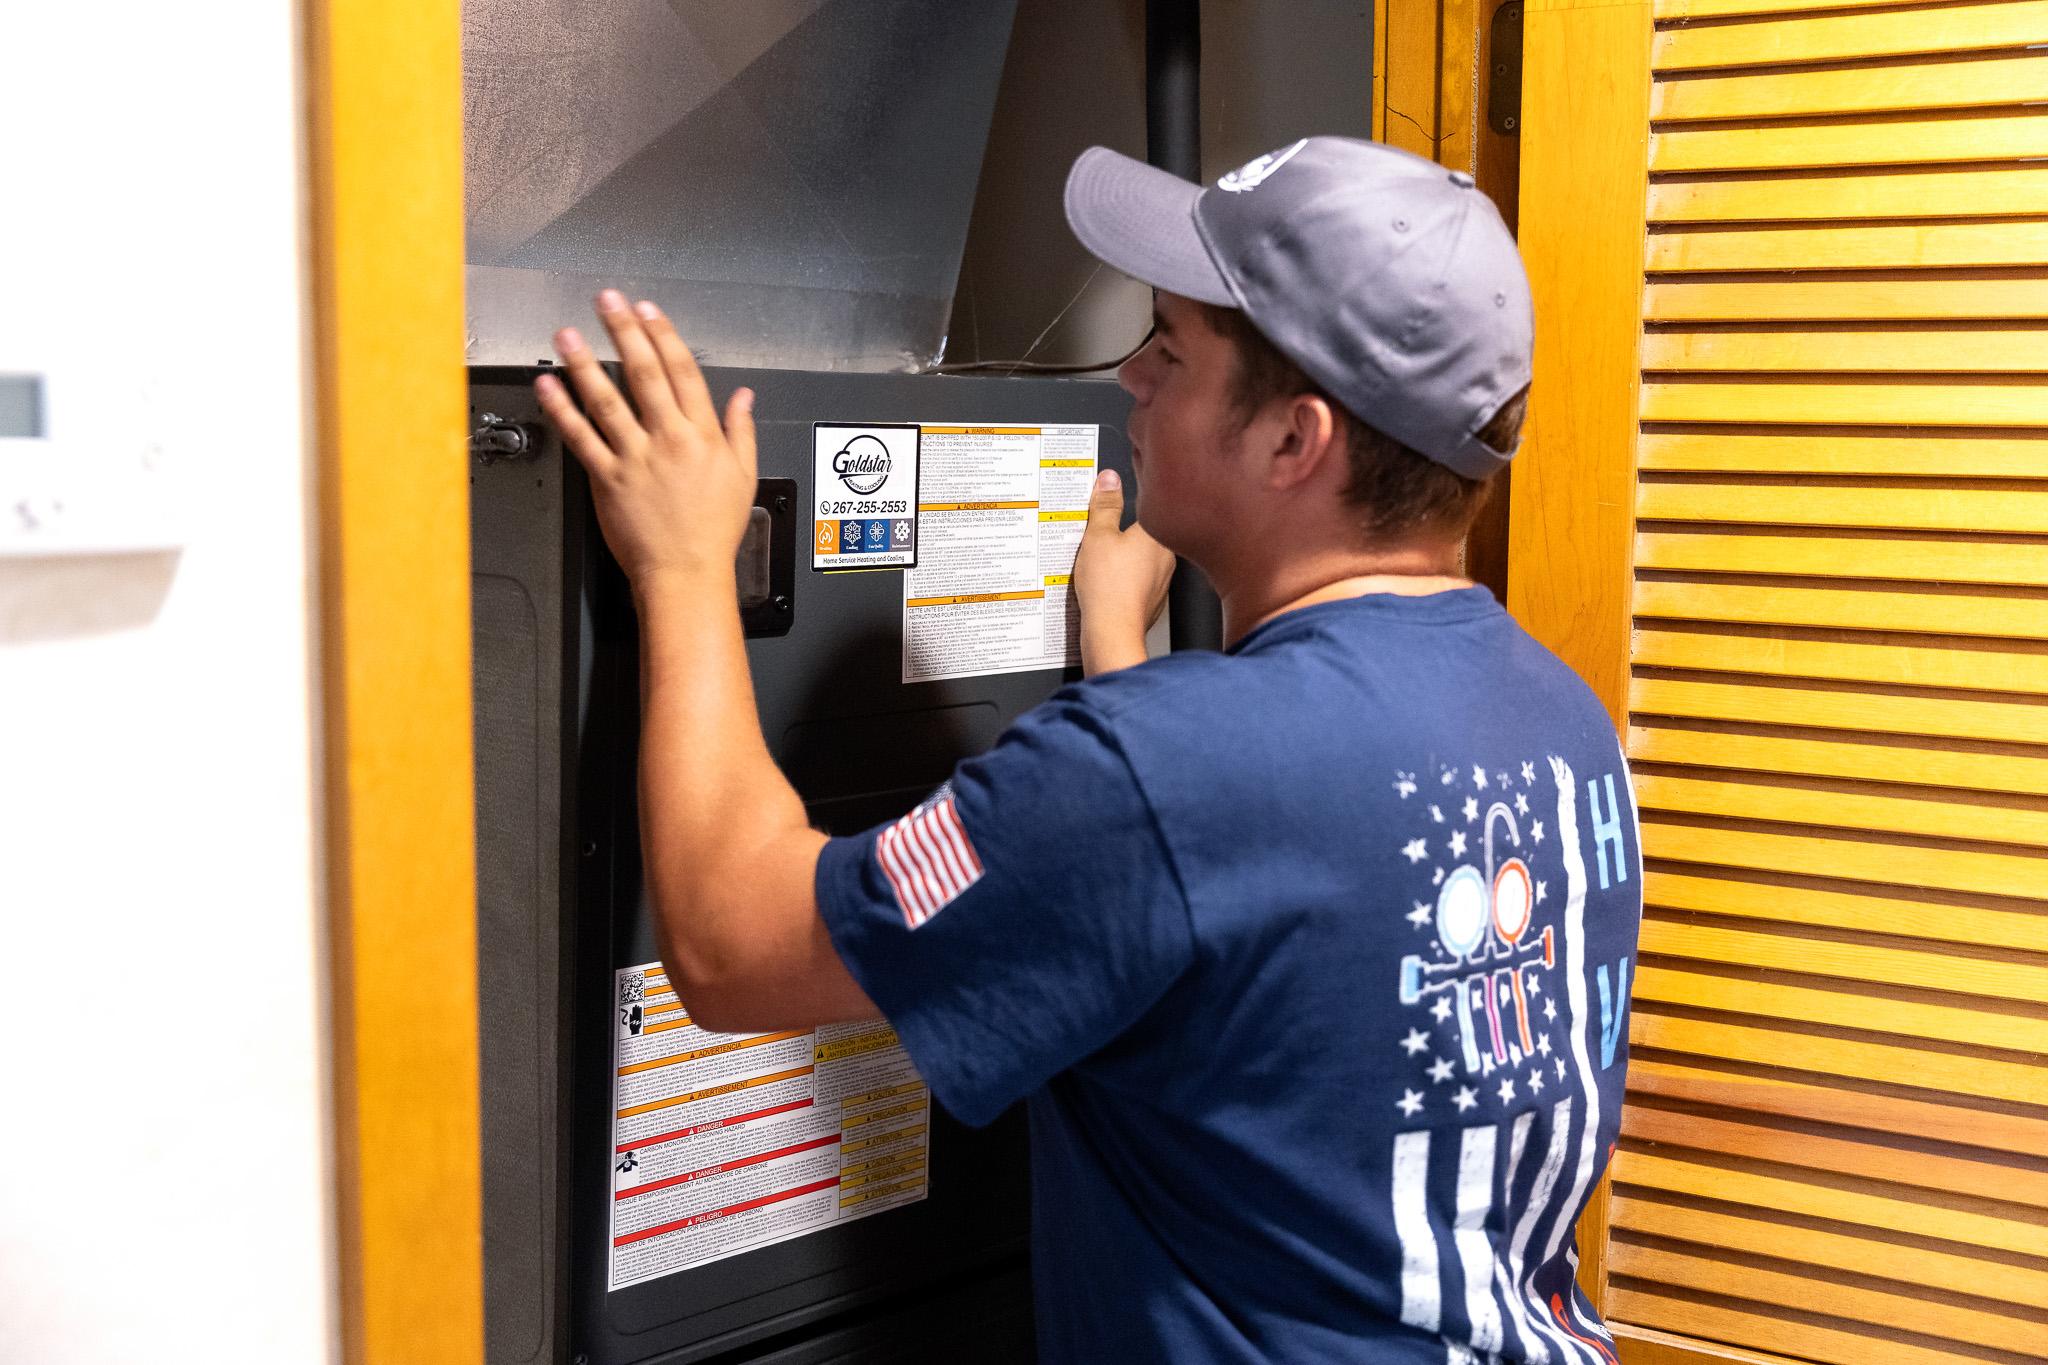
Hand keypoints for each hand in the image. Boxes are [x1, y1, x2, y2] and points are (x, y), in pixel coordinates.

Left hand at [536, 290, 757, 586]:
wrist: (686, 573)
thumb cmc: (713, 531)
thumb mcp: (744, 475)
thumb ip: (741, 430)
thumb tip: (743, 397)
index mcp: (702, 435)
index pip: (683, 371)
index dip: (664, 335)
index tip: (648, 310)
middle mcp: (668, 439)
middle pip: (644, 373)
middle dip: (624, 332)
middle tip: (607, 301)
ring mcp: (635, 458)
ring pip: (606, 399)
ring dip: (584, 362)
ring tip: (568, 334)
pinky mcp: (607, 479)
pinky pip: (581, 437)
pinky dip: (562, 410)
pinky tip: (549, 386)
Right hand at [1072, 469, 1174, 675]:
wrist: (1112, 631)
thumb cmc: (1109, 587)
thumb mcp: (1098, 535)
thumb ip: (1105, 505)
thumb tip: (1109, 480)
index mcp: (1159, 535)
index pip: (1148, 509)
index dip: (1128, 505)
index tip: (1112, 505)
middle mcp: (1167, 558)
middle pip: (1143, 536)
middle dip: (1122, 535)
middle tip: (1099, 536)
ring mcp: (1162, 582)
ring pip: (1140, 561)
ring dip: (1122, 560)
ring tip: (1098, 563)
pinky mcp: (1151, 602)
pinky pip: (1136, 584)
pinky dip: (1121, 582)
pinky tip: (1104, 585)